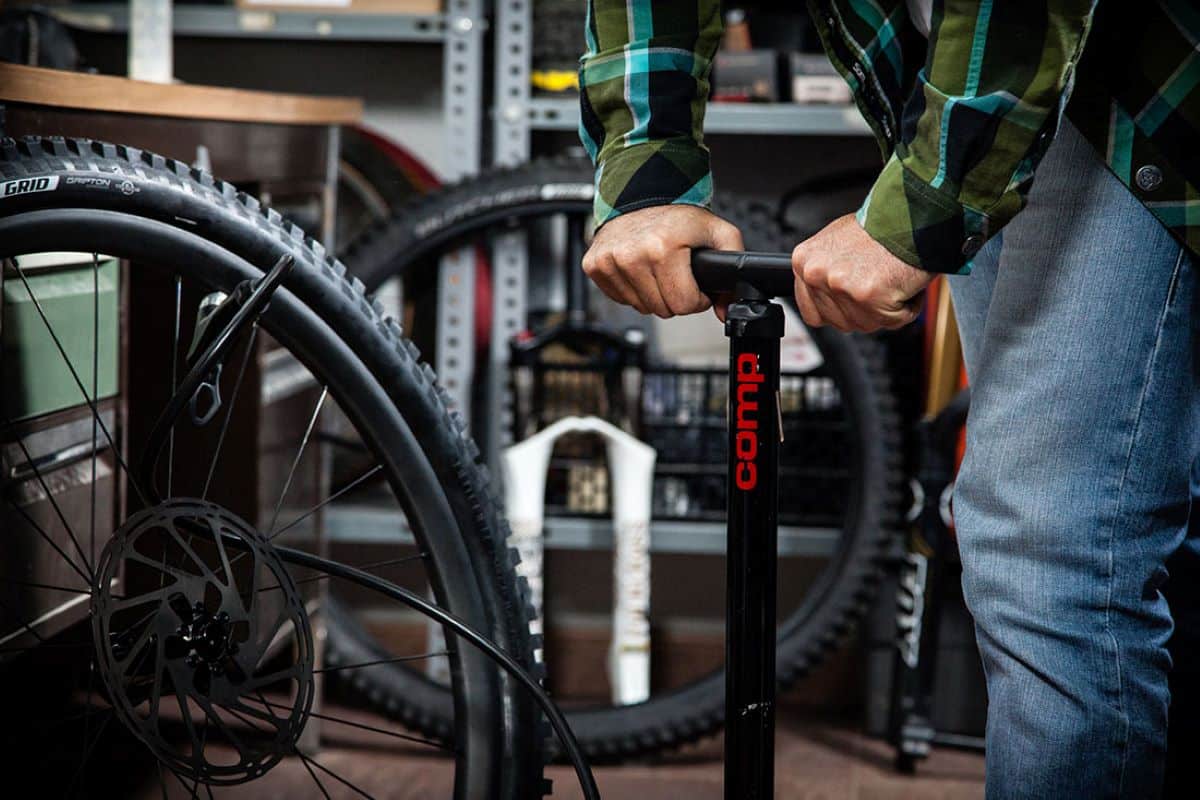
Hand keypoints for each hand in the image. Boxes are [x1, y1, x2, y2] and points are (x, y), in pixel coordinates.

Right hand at [582, 205, 743, 317]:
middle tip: (677, 273)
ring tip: (658, 268)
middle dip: (676, 296)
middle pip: (663, 309)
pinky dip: (633, 289)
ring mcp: (609, 261)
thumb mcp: (719, 233)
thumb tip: (726, 310)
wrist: (643, 192)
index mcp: (662, 247)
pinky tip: (639, 268)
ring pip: (642, 307)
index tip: (695, 282)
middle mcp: (631, 255)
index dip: (697, 297)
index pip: (684, 304)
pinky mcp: (594, 265)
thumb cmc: (679, 215)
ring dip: (654, 294)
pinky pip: (621, 299)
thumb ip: (734, 269)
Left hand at [792, 214, 931, 331]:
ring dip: (884, 310)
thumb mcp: (835, 242)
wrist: (909, 216)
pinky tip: (903, 285)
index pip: (811, 311)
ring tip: (890, 281)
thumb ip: (824, 272)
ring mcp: (842, 288)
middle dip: (862, 311)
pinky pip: (892, 320)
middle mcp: (817, 275)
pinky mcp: (869, 298)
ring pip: (865, 324)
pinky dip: (905, 308)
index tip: (851, 303)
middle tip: (878, 286)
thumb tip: (823, 293)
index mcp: (805, 262)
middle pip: (839, 322)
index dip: (837, 311)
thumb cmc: (878, 227)